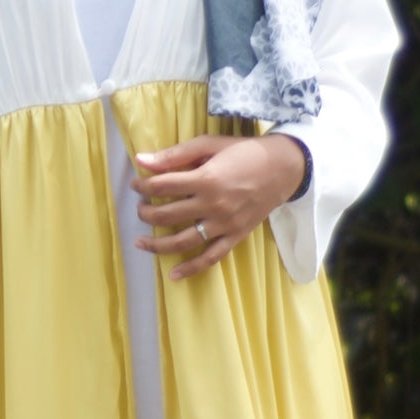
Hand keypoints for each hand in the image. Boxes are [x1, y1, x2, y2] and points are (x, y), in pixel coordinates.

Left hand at [134, 132, 308, 280]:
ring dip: (157, 244)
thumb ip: (175, 154)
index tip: (136, 184)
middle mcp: (213, 205)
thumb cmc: (244, 151)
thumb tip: (142, 160)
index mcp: (206, 179)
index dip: (142, 186)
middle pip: (166, 215)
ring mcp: (224, 224)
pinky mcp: (235, 236)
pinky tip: (173, 274)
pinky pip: (211, 258)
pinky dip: (191, 269)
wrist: (283, 167)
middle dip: (145, 213)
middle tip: (140, 208)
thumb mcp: (209, 144)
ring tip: (140, 242)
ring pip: (182, 241)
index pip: (161, 187)